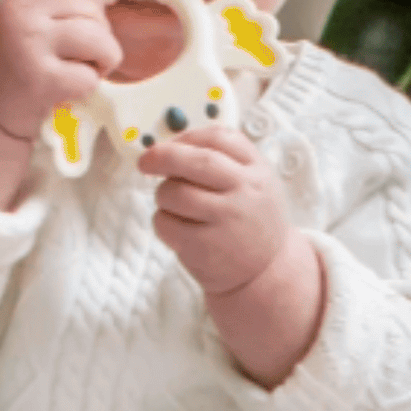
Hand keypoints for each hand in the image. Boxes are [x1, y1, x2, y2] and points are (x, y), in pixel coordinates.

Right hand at [0, 0, 122, 141]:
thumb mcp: (13, 31)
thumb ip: (46, 15)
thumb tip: (99, 8)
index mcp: (18, 2)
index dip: (91, 7)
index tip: (86, 32)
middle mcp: (23, 17)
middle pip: (91, 10)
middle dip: (102, 38)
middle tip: (88, 62)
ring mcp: (32, 46)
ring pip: (99, 40)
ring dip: (103, 60)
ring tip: (84, 75)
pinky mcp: (42, 80)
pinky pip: (89, 77)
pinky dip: (87, 88)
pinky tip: (68, 94)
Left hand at [137, 126, 292, 294]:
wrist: (264, 273)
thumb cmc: (250, 221)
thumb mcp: (255, 184)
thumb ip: (225, 160)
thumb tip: (174, 143)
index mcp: (258, 171)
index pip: (220, 138)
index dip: (188, 137)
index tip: (170, 142)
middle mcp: (245, 193)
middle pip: (196, 161)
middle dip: (163, 156)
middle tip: (145, 161)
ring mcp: (226, 220)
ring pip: (174, 192)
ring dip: (163, 194)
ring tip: (174, 205)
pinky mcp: (204, 247)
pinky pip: (165, 222)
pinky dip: (162, 221)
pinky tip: (177, 228)